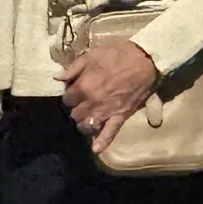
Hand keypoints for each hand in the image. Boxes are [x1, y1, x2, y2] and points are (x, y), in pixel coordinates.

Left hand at [58, 40, 159, 154]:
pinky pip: (110, 133)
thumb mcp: (91, 55)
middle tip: (82, 102)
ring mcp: (106, 112)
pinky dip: (102, 142)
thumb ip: (73, 69)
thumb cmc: (118, 54)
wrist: (145, 59)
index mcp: (83, 87)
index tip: (75, 90)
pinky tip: (96, 149)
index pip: (67, 99)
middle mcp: (91, 103)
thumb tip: (57, 78)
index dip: (70, 95)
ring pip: (86, 126)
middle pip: (74, 114)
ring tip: (88, 117)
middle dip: (76, 108)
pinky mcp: (120, 117)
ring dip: (84, 123)